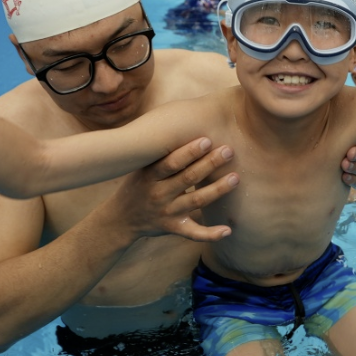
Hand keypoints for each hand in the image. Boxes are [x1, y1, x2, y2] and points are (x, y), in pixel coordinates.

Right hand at [115, 137, 236, 241]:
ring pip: (196, 201)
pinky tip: (227, 230)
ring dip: (217, 190)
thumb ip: (161, 152)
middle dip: (209, 164)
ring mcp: (167, 212)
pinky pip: (193, 233)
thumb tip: (184, 122)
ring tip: (235, 178)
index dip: (189, 152)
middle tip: (228, 150)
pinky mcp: (173, 228)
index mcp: (150, 176)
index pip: (171, 162)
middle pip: (188, 178)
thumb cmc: (138, 185)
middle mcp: (159, 194)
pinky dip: (210, 234)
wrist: (120, 219)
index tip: (206, 139)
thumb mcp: (142, 167)